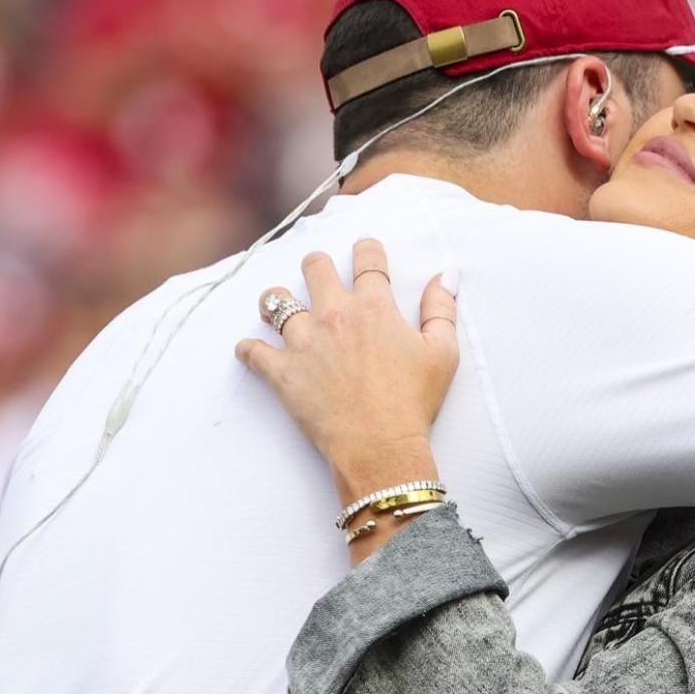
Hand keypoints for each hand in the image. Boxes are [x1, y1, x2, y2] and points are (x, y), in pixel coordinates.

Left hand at [235, 238, 457, 491]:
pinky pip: (251, 352)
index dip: (366, 248)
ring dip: (275, 302)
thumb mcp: (442, 353)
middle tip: (317, 274)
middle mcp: (334, 315)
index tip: (364, 247)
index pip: (368, 260)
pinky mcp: (282, 372)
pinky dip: (248, 350)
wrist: (380, 446)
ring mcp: (303, 341)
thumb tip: (446, 273)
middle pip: (314, 268)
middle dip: (315, 265)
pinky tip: (250, 351)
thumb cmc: (414, 402)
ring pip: (274, 302)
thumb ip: (441, 309)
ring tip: (276, 309)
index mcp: (374, 307)